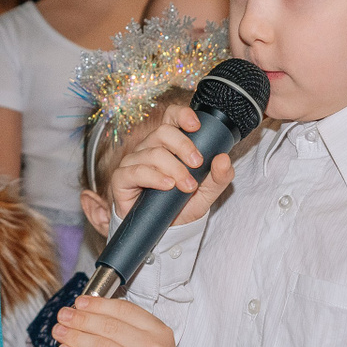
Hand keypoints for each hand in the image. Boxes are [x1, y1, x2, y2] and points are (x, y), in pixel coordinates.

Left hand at [52, 296, 176, 346]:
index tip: (80, 303)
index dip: (98, 304)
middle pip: (108, 326)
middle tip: (63, 315)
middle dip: (80, 318)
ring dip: (73, 336)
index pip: (124, 310)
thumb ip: (128, 330)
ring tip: (59, 332)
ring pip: (98, 346)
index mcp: (160, 334)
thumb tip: (90, 312)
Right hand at [107, 106, 234, 224]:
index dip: (182, 115)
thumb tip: (224, 159)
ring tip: (187, 187)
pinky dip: (155, 177)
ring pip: (153, 153)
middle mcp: (149, 148)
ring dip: (175, 169)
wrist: (164, 231)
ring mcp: (133, 162)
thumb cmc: (181, 205)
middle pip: (163, 132)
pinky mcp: (122, 178)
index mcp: (168, 143)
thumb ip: (219, 177)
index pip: (171, 117)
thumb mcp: (207, 193)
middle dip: (184, 146)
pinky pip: (136, 171)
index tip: (196, 126)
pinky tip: (168, 186)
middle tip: (198, 164)